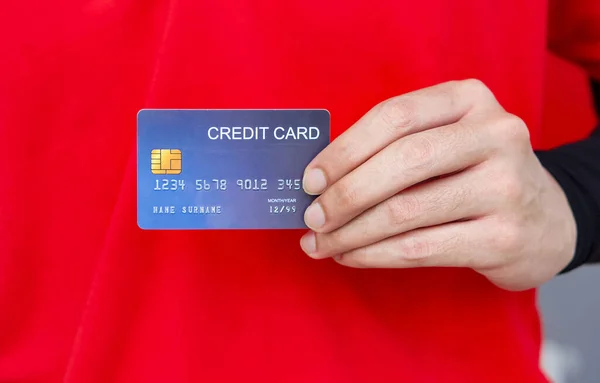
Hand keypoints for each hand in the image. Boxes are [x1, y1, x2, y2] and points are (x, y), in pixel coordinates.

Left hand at [299, 79, 576, 290]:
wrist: (545, 220)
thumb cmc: (474, 174)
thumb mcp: (447, 140)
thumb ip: (395, 147)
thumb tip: (320, 180)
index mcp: (471, 99)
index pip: (395, 116)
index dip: (344, 149)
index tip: (310, 179)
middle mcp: (496, 135)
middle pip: (400, 161)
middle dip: (344, 194)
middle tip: (312, 217)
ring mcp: (506, 186)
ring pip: (405, 211)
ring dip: (350, 232)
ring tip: (321, 243)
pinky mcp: (503, 237)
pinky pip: (419, 249)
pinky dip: (373, 255)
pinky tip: (350, 256)